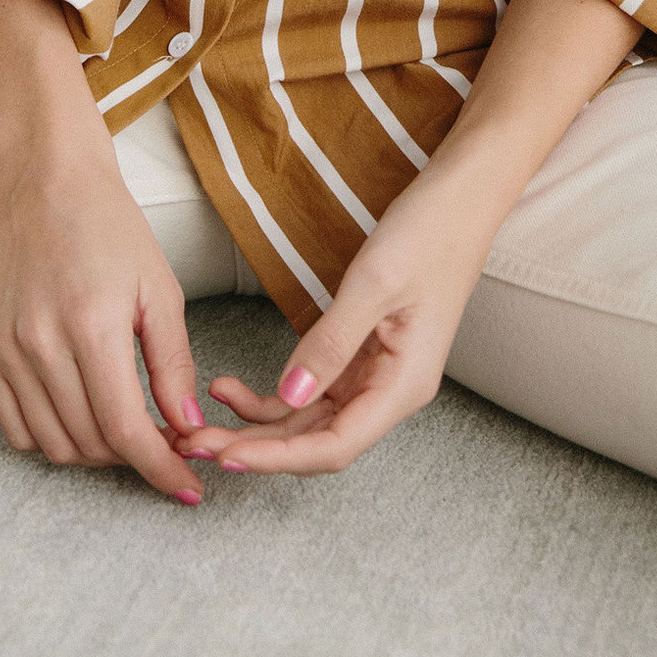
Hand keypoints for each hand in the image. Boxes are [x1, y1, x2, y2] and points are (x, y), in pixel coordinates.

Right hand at [0, 124, 207, 503]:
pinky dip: (51, 437)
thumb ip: (172, 363)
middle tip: (164, 444)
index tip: (188, 489)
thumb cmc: (110, 226)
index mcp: (92, 326)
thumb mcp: (158, 288)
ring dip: (95, 452)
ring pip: (52, 445)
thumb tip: (186, 429)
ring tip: (126, 426)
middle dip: (134, 458)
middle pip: (90, 444)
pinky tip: (82, 414)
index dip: (160, 469)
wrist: (43, 179)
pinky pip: (15, 428)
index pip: (125, 430)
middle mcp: (40, 345)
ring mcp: (5, 351)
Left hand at [172, 162, 493, 476]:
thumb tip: (287, 395)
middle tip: (195, 442)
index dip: (278, 458)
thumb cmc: (430, 234)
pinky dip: (274, 394)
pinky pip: (314, 389)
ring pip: (309, 420)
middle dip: (256, 446)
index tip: (227, 456)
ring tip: (204, 420)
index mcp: (404, 386)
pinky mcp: (364, 354)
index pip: (334, 446)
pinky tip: (235, 388)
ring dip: (258, 424)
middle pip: (317, 440)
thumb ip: (330, 343)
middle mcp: (391, 391)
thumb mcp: (374, 283)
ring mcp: (377, 374)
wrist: (462, 198)